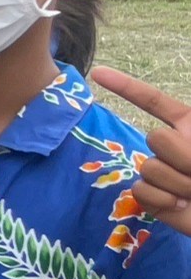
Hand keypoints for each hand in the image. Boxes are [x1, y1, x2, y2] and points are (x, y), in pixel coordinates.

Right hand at [92, 67, 190, 235]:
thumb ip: (188, 140)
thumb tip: (162, 138)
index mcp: (188, 127)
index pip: (154, 102)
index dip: (126, 86)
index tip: (98, 74)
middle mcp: (170, 147)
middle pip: (155, 138)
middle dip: (181, 156)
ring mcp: (159, 172)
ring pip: (149, 168)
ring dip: (177, 183)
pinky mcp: (150, 197)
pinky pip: (140, 191)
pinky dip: (162, 200)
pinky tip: (180, 205)